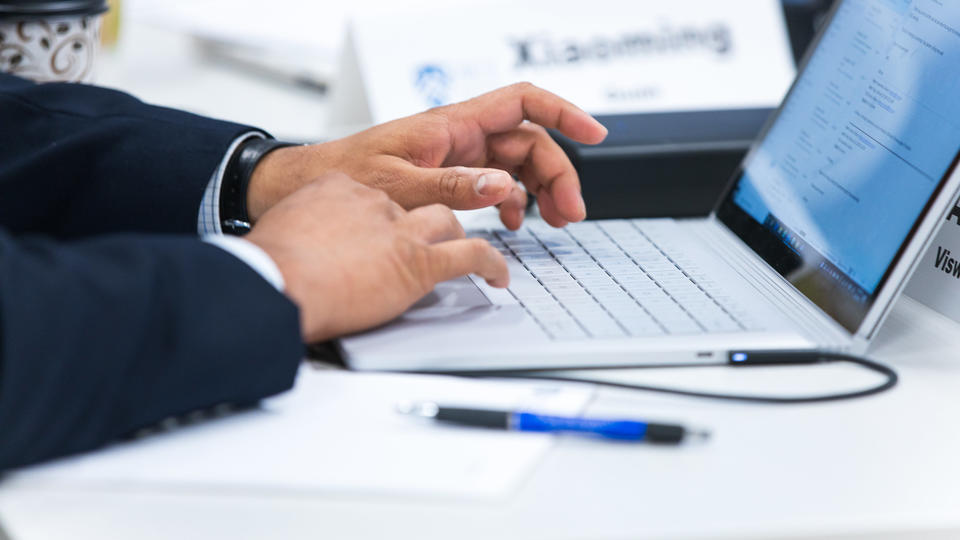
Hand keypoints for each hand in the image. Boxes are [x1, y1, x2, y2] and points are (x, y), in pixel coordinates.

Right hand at [245, 173, 507, 341]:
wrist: (275, 280)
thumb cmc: (270, 264)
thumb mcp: (285, 227)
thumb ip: (304, 229)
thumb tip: (295, 247)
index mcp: (340, 188)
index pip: (376, 195)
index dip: (384, 216)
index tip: (382, 231)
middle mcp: (375, 201)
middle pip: (416, 204)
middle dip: (424, 225)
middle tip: (425, 243)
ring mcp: (400, 229)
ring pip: (447, 222)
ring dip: (459, 239)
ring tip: (467, 256)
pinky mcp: (419, 260)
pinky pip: (470, 256)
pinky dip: (490, 265)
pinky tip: (498, 276)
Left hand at [247, 83, 607, 229]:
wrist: (312, 185)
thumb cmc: (345, 174)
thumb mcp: (397, 183)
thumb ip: (451, 185)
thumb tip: (500, 185)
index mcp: (452, 125)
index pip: (520, 101)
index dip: (562, 111)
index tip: (594, 133)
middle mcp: (460, 136)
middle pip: (528, 142)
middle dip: (558, 174)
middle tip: (571, 211)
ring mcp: (458, 156)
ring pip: (517, 165)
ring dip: (542, 191)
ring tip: (556, 222)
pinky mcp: (451, 177)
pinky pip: (496, 184)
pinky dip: (513, 202)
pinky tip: (516, 223)